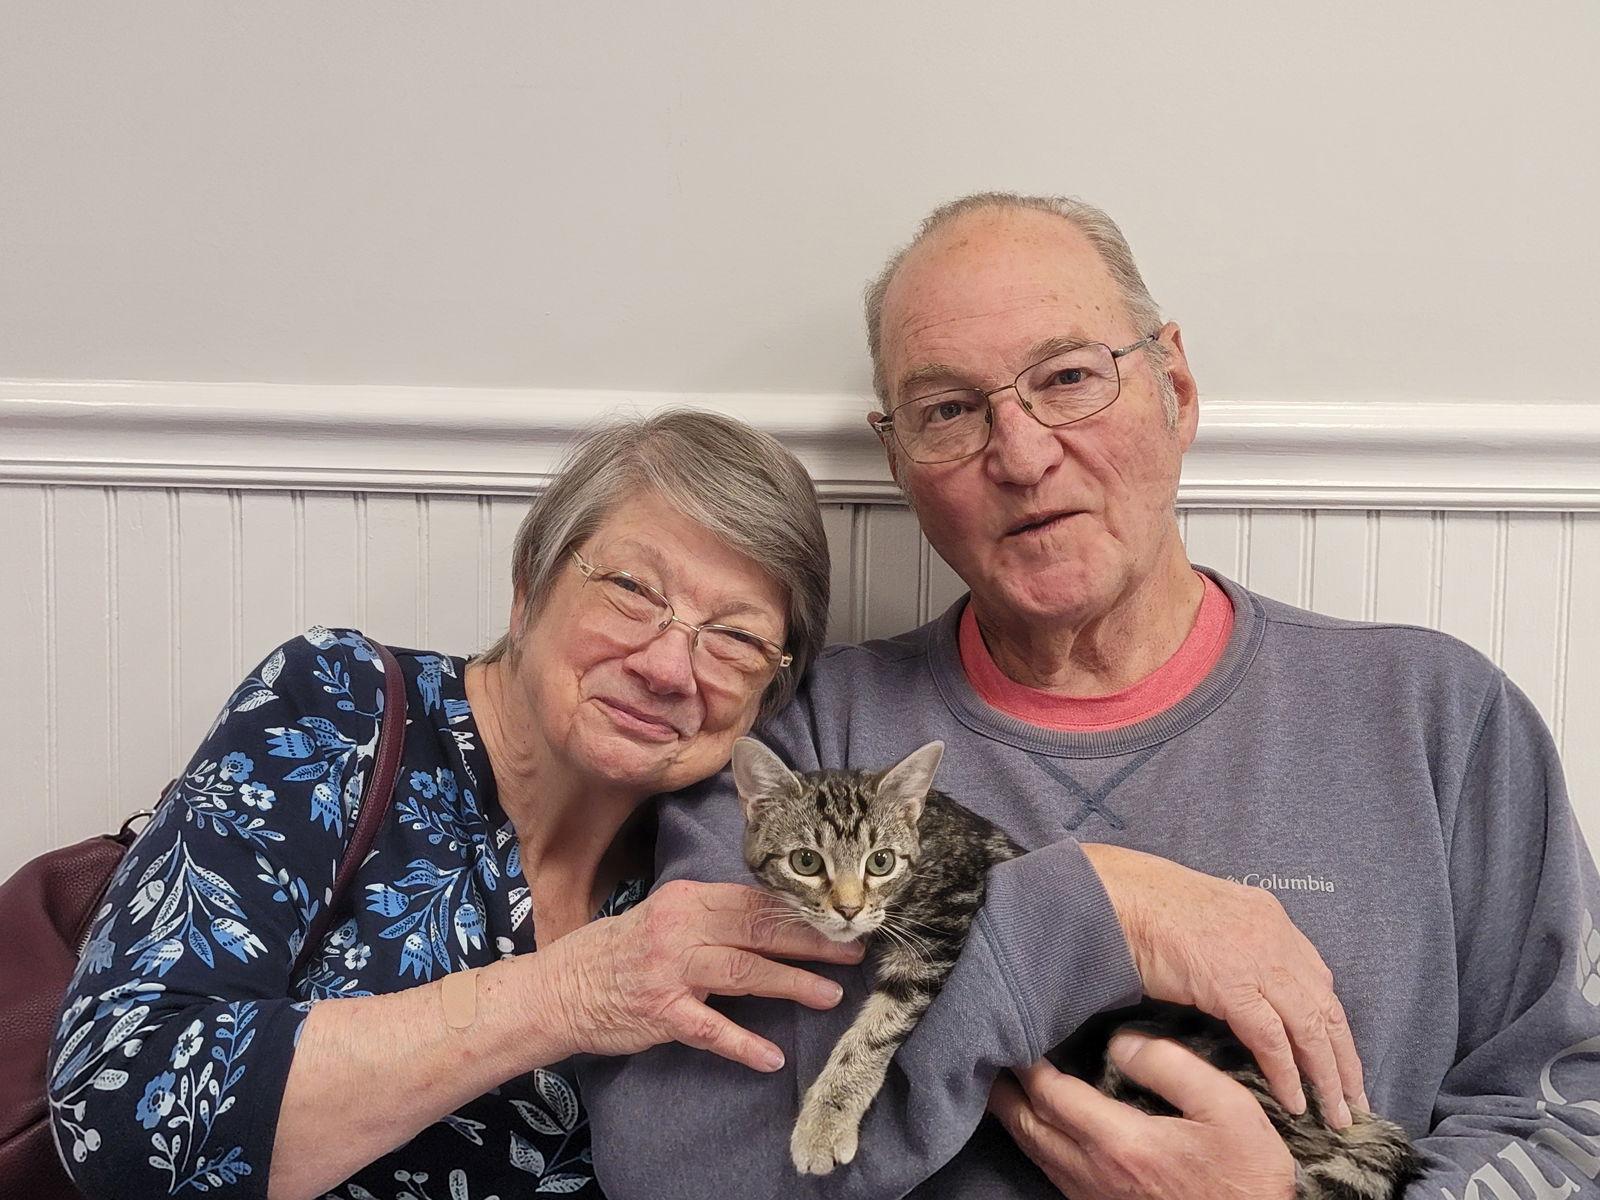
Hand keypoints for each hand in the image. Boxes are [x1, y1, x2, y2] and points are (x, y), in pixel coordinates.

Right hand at [536, 879, 862, 1071]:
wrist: (558, 988)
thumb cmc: (617, 950)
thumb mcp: (664, 915)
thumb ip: (712, 915)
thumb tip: (770, 917)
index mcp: (687, 898)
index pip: (755, 899)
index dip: (800, 909)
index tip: (835, 917)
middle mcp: (681, 928)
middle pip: (759, 930)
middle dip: (811, 940)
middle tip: (852, 950)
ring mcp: (670, 971)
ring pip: (745, 973)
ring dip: (792, 985)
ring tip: (831, 996)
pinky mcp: (659, 1013)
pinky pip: (710, 1030)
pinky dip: (743, 1045)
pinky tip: (772, 1058)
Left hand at [989, 1033, 1295, 1199]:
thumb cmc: (1247, 1179)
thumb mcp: (1230, 1110)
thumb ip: (1173, 1067)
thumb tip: (1122, 1041)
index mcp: (1120, 1143)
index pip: (1050, 1095)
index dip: (1026, 1064)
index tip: (1014, 1032)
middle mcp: (1095, 1174)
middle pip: (1028, 1127)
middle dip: (1004, 1091)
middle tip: (990, 1056)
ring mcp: (1095, 1198)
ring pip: (1036, 1153)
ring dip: (1016, 1117)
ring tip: (1006, 1085)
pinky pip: (1053, 1172)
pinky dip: (1037, 1142)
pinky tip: (1043, 1127)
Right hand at [1083, 843, 1363, 1125]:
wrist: (1115, 895)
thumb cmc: (1145, 908)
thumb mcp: (1208, 921)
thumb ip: (1236, 948)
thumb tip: (1246, 990)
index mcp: (1270, 917)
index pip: (1319, 980)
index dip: (1333, 1025)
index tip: (1342, 1060)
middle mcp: (1274, 935)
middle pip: (1326, 1007)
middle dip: (1345, 1060)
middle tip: (1355, 1102)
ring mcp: (1256, 958)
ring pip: (1310, 1027)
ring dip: (1326, 1076)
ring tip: (1336, 1114)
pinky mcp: (1231, 983)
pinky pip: (1271, 1038)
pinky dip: (1286, 1073)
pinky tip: (1293, 1100)